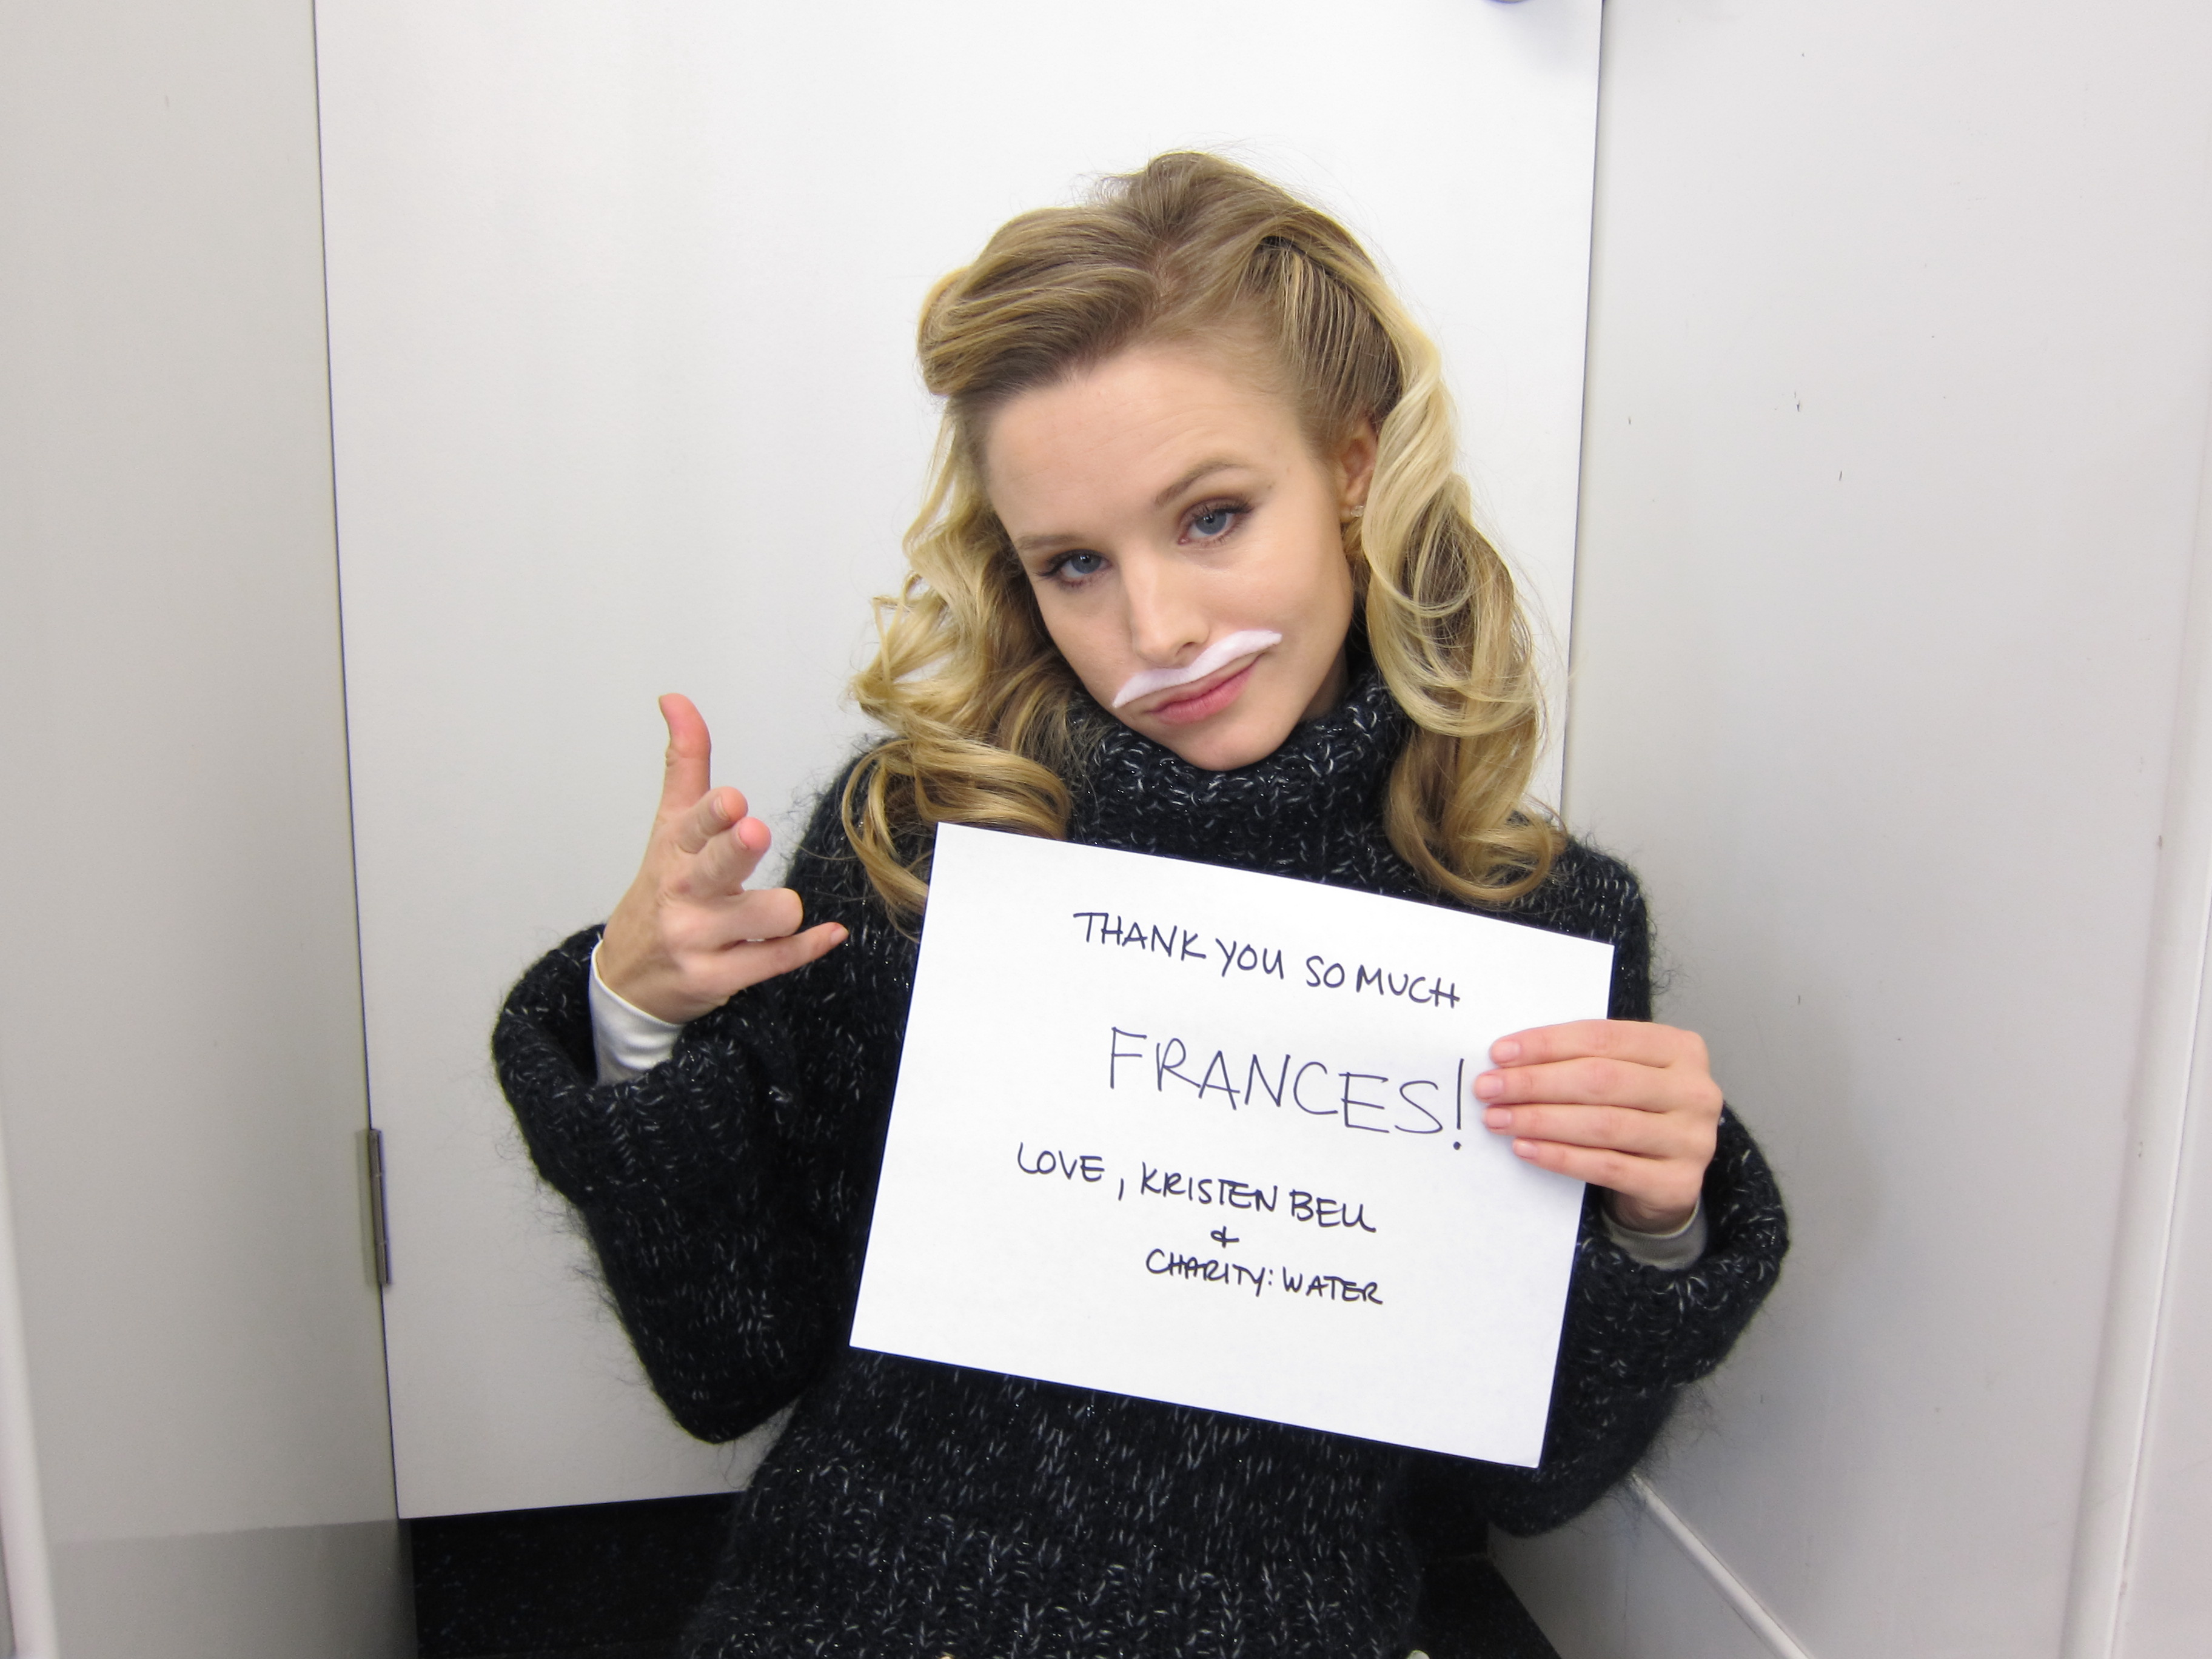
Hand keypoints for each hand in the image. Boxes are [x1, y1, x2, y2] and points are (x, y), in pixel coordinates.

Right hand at [595, 694, 847, 1023]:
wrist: (628, 979)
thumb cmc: (660, 893)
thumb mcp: (666, 828)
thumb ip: (684, 763)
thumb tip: (675, 699)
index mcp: (674, 850)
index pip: (692, 823)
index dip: (713, 812)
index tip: (732, 801)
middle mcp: (683, 892)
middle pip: (718, 865)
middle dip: (736, 848)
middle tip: (752, 833)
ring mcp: (698, 938)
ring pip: (767, 915)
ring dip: (784, 911)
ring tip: (774, 910)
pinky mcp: (717, 978)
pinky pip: (776, 960)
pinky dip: (808, 946)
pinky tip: (829, 933)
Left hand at [1474, 1020, 1720, 1232]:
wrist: (1668, 1179)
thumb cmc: (1635, 1113)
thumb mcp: (1621, 1075)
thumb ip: (1581, 1060)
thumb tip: (1509, 1059)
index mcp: (1680, 1049)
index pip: (1603, 1038)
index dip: (1547, 1045)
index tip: (1500, 1054)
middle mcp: (1695, 1091)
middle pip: (1601, 1080)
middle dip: (1535, 1083)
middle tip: (1488, 1088)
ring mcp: (1692, 1139)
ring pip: (1602, 1125)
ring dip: (1540, 1121)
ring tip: (1498, 1119)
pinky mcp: (1678, 1183)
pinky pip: (1607, 1167)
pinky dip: (1560, 1157)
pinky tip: (1526, 1149)